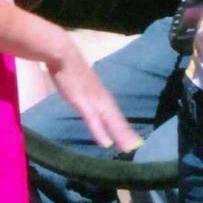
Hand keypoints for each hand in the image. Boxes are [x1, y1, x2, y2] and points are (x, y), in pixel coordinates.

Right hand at [41, 32, 141, 151]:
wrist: (64, 54)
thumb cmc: (71, 70)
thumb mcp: (82, 85)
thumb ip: (88, 94)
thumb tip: (90, 102)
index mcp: (102, 96)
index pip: (117, 115)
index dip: (125, 129)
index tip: (135, 141)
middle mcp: (102, 99)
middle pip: (118, 120)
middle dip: (127, 135)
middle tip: (138, 148)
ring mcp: (94, 100)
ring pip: (110, 121)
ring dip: (120, 135)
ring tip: (129, 149)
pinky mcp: (82, 101)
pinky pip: (93, 119)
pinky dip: (99, 131)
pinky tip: (105, 143)